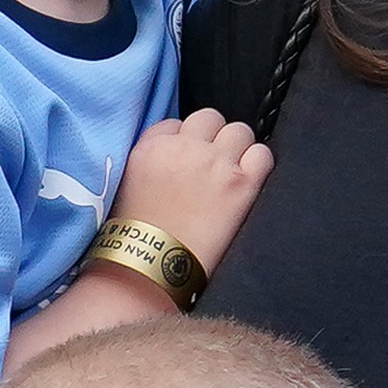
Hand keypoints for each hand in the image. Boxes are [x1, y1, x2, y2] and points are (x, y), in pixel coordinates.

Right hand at [108, 108, 270, 266]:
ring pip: (239, 131)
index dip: (185, 141)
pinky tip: (248, 184)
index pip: (177, 123)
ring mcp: (215, 163)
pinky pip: (262, 155)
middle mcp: (184, 147)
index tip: (186, 162)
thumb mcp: (125, 183)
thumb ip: (149, 159)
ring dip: (238, 150)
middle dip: (213, 139)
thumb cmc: (133, 235)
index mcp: (152, 146)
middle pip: (210, 119)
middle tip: (212, 166)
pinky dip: (258, 166)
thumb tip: (171, 155)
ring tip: (231, 175)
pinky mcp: (240, 184)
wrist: (150, 268)